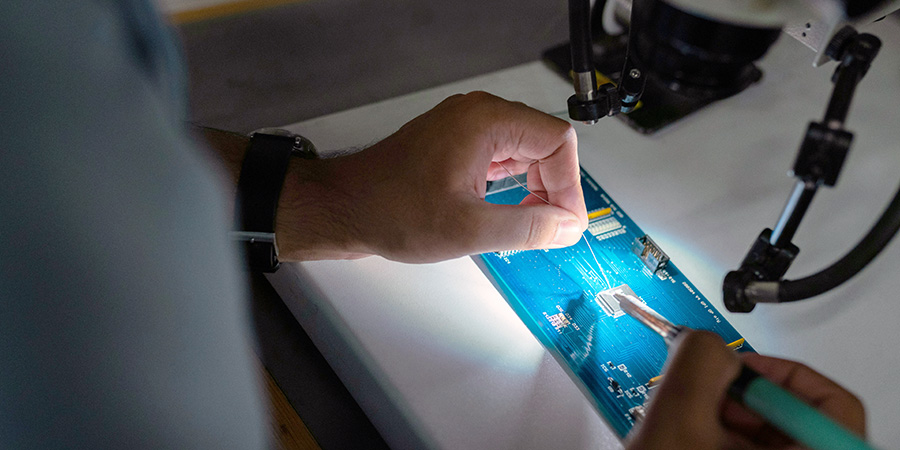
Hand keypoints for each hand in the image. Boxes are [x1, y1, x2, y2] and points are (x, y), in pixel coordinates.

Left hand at [275, 91, 587, 261]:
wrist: (344, 208)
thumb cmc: (389, 209)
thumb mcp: (469, 229)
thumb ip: (528, 227)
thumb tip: (567, 226)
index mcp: (486, 121)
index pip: (558, 142)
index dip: (569, 186)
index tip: (564, 223)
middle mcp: (478, 115)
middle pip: (545, 144)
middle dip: (553, 189)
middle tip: (549, 229)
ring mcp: (466, 128)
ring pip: (526, 153)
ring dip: (534, 190)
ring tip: (526, 226)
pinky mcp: (456, 144)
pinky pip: (502, 159)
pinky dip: (513, 187)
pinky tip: (505, 214)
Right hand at [626, 330, 865, 449]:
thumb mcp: (676, 422)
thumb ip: (698, 363)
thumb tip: (706, 342)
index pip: (831, 405)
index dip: (779, 375)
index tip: (737, 370)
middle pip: (798, 422)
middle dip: (744, 400)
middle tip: (706, 398)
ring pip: (771, 444)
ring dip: (728, 423)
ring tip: (690, 427)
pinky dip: (722, 444)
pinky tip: (691, 445)